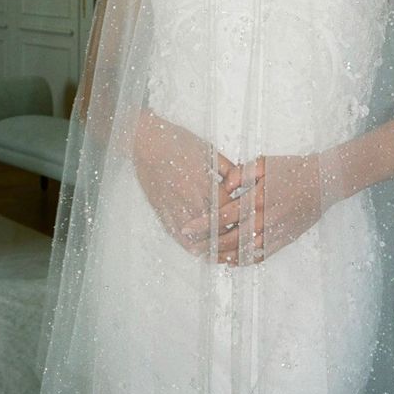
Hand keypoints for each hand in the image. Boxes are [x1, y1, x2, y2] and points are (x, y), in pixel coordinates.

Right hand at [132, 109, 235, 254]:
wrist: (145, 142)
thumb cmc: (176, 141)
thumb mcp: (208, 150)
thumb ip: (226, 168)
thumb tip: (242, 181)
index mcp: (204, 182)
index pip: (228, 209)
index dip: (239, 217)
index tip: (247, 222)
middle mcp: (190, 198)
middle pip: (215, 226)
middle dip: (229, 234)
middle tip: (239, 239)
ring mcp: (174, 206)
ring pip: (197, 236)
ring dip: (211, 245)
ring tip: (224, 252)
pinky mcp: (162, 211)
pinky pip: (177, 235)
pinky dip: (190, 246)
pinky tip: (199, 251)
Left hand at [182, 153, 325, 264]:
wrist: (323, 182)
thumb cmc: (292, 169)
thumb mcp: (264, 163)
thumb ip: (242, 173)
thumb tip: (224, 185)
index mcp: (257, 199)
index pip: (224, 215)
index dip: (204, 223)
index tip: (187, 228)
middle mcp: (265, 219)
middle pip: (230, 238)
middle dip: (208, 244)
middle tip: (191, 248)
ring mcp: (275, 232)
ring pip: (244, 251)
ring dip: (223, 256)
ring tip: (206, 257)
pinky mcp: (283, 239)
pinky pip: (261, 255)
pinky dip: (244, 261)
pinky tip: (231, 262)